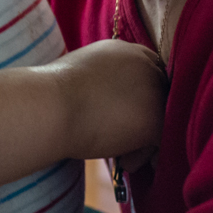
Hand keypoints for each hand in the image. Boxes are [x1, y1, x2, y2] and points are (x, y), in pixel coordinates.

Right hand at [56, 39, 166, 160]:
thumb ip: (108, 79)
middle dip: (145, 119)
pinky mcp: (155, 119)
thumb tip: (115, 101)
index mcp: (124, 50)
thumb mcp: (85, 73)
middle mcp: (144, 64)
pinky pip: (160, 143)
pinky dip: (143, 155)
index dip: (141, 95)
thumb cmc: (54, 94)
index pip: (149, 71)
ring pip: (161, 120)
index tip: (128, 113)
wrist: (51, 107)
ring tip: (122, 155)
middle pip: (159, 95)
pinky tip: (124, 162)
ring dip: (144, 140)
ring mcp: (153, 91)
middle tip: (123, 137)